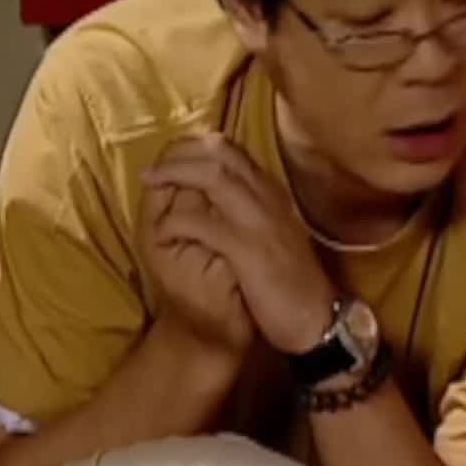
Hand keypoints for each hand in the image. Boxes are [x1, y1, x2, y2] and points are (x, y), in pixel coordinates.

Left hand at [141, 133, 335, 353]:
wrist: (316, 318)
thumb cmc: (290, 281)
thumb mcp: (275, 233)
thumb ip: (254, 209)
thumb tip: (220, 193)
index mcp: (272, 193)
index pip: (231, 151)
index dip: (195, 147)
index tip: (170, 156)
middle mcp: (267, 197)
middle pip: (219, 153)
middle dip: (179, 153)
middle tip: (151, 169)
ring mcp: (259, 220)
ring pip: (212, 176)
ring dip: (174, 174)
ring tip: (148, 182)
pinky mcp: (249, 249)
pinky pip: (204, 224)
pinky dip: (177, 223)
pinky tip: (162, 232)